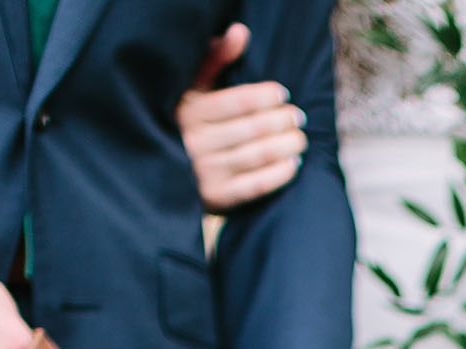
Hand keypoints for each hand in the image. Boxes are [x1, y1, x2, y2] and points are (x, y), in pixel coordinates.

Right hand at [179, 22, 306, 213]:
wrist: (165, 171)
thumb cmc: (188, 122)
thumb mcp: (194, 88)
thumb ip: (216, 60)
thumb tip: (240, 32)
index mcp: (190, 111)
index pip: (238, 102)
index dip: (265, 97)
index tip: (283, 95)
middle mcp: (195, 142)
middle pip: (251, 129)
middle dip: (281, 121)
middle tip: (298, 117)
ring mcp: (204, 173)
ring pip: (255, 156)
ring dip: (285, 146)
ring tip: (300, 138)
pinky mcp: (215, 199)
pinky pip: (253, 186)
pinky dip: (278, 175)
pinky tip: (294, 164)